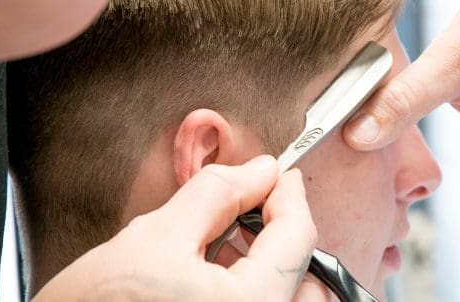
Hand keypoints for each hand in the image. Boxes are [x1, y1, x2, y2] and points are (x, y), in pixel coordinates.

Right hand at [33, 156, 327, 300]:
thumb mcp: (155, 238)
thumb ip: (215, 195)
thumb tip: (255, 171)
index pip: (297, 236)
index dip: (289, 193)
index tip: (280, 173)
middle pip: (304, 273)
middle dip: (286, 234)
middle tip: (261, 205)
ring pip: (289, 295)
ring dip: (273, 262)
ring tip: (238, 237)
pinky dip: (254, 285)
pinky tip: (223, 269)